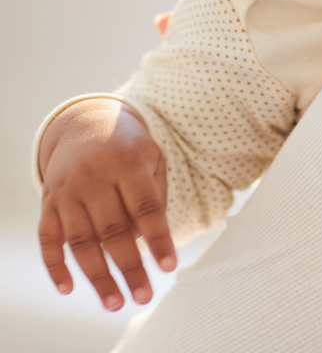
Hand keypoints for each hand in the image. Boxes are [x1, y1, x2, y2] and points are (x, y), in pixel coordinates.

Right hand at [38, 99, 175, 310]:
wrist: (86, 124)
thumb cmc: (128, 149)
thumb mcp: (152, 158)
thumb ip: (155, 194)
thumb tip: (146, 240)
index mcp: (128, 164)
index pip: (147, 206)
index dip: (158, 237)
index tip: (169, 266)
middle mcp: (95, 178)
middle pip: (114, 230)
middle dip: (130, 267)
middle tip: (144, 296)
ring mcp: (68, 192)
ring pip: (81, 241)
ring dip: (97, 276)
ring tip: (115, 303)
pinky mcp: (47, 203)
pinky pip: (47, 240)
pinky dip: (55, 266)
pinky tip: (68, 289)